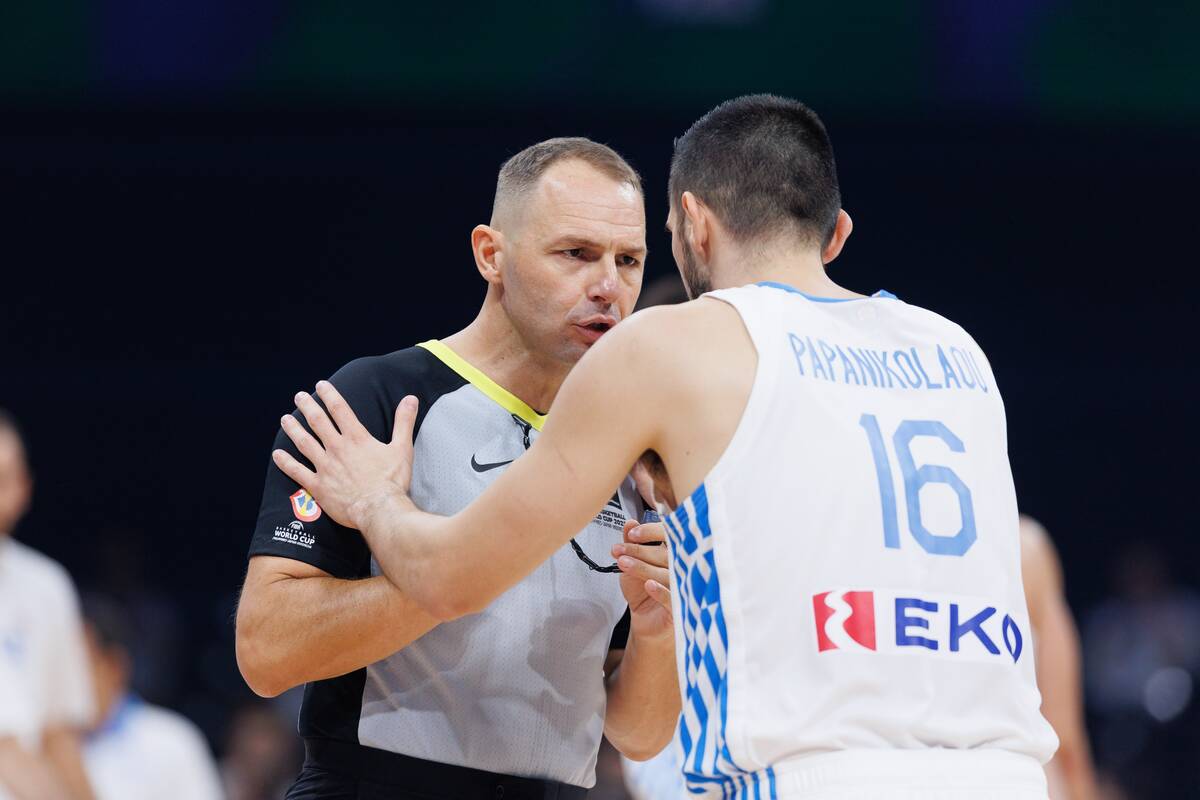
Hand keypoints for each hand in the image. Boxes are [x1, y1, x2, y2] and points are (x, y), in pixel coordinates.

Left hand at [272, 380, 419, 530]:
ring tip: (285, 419)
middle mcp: (337, 448)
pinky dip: (286, 462)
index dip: (329, 395)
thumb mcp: (403, 448)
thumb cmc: (393, 481)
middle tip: (299, 396)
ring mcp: (325, 467)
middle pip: (317, 422)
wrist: (380, 509)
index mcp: (356, 438)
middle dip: (307, 406)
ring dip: (293, 429)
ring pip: (304, 442)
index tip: (320, 385)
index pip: (340, 409)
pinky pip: (297, 471)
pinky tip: (277, 454)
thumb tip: (411, 399)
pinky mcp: (318, 486)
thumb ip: (404, 422)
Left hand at [613, 519, 672, 640]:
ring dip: (644, 568)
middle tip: (620, 550)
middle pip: (667, 554)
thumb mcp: (632, 565)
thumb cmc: (644, 593)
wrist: (646, 623)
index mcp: (674, 555)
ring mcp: (684, 588)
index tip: (632, 533)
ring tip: (624, 564)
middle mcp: (683, 569)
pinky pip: (673, 598)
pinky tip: (649, 585)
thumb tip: (630, 523)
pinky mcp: (681, 609)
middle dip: (640, 550)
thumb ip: (632, 544)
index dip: (652, 531)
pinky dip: (661, 591)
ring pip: (668, 574)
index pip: (670, 536)